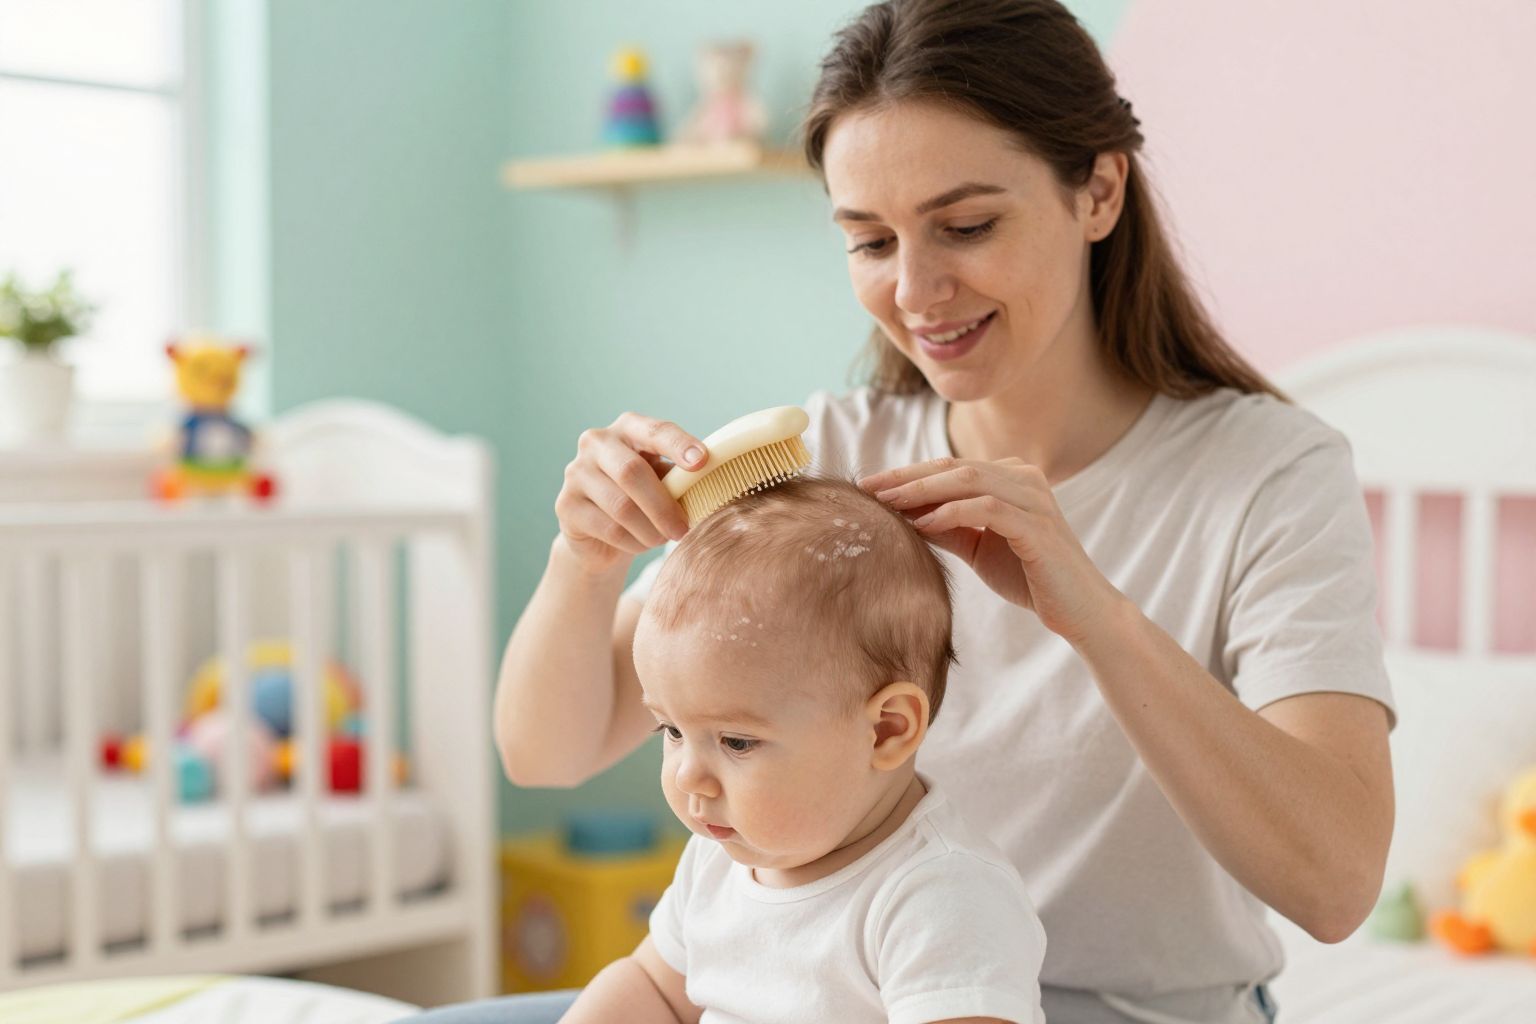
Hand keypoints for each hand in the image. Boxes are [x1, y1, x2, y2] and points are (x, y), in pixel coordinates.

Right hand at [554, 413, 706, 574]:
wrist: (602, 532)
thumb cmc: (644, 497)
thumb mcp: (664, 480)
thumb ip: (681, 476)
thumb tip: (713, 481)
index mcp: (628, 428)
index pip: (655, 430)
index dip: (678, 445)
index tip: (702, 462)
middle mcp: (596, 442)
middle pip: (632, 472)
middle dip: (663, 506)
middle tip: (684, 529)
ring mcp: (576, 472)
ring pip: (621, 506)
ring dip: (650, 529)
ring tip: (664, 538)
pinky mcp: (565, 504)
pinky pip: (608, 529)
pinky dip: (633, 542)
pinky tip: (641, 543)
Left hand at [859, 457, 1123, 645]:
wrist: (1078, 612)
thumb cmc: (1028, 577)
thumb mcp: (978, 547)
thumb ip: (947, 526)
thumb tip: (902, 514)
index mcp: (1012, 476)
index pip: (950, 467)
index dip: (907, 474)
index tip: (868, 486)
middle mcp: (1025, 478)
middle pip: (954, 467)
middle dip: (906, 477)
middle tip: (867, 489)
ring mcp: (1034, 498)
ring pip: (968, 480)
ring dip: (922, 491)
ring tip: (887, 506)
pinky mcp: (1038, 525)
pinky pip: (987, 509)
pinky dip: (950, 513)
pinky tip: (922, 526)